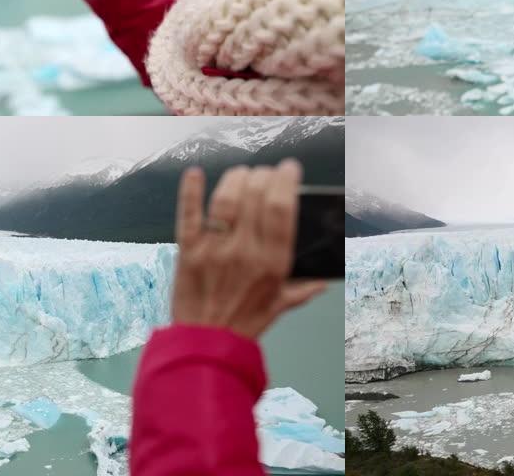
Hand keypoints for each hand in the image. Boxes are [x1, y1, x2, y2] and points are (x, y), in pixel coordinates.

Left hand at [170, 160, 326, 339]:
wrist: (205, 343)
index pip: (282, 210)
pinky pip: (189, 215)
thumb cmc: (244, 323)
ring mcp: (215, 249)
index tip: (289, 169)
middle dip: (263, 176)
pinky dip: (191, 191)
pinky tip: (195, 174)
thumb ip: (303, 289)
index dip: (286, 182)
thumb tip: (324, 279)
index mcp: (273, 263)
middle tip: (265, 173)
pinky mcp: (188, 250)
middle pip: (255, 197)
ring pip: (226, 200)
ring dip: (236, 179)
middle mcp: (246, 251)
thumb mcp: (280, 306)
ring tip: (242, 174)